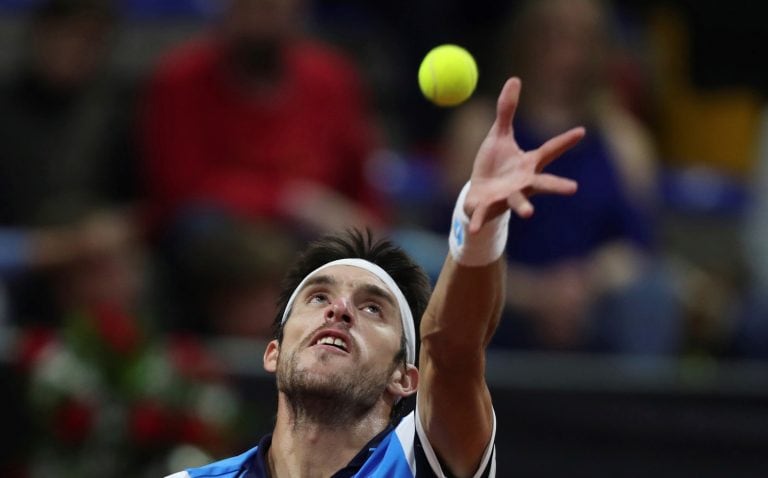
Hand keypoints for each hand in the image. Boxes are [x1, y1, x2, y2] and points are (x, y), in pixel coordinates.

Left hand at [465, 78, 584, 232]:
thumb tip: (515, 79)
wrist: (477, 195)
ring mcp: (507, 197)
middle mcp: (522, 183)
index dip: (565, 141)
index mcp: (528, 164)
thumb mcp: (498, 135)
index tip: (582, 131)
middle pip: (543, 182)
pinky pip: (484, 214)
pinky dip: (480, 221)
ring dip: (524, 206)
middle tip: (573, 188)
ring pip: (519, 202)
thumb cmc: (493, 165)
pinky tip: (476, 228)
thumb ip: (506, 110)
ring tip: (530, 212)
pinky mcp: (488, 207)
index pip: (549, 150)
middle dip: (557, 185)